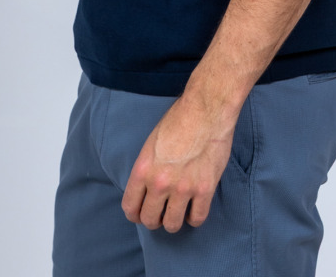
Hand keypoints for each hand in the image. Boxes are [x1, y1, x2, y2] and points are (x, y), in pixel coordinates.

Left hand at [121, 95, 235, 233]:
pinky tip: (194, 207)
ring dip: (173, 220)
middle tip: (160, 213)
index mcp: (143, 169)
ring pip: (172, 224)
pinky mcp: (205, 189)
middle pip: (150, 220)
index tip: (140, 214)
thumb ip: (148, 168)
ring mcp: (183, 188)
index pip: (130, 206)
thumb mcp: (151, 143)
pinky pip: (197, 219)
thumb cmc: (178, 119)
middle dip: (153, 219)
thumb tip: (147, 188)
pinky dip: (194, 217)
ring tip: (178, 211)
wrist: (206, 110)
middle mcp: (160, 182)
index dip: (134, 214)